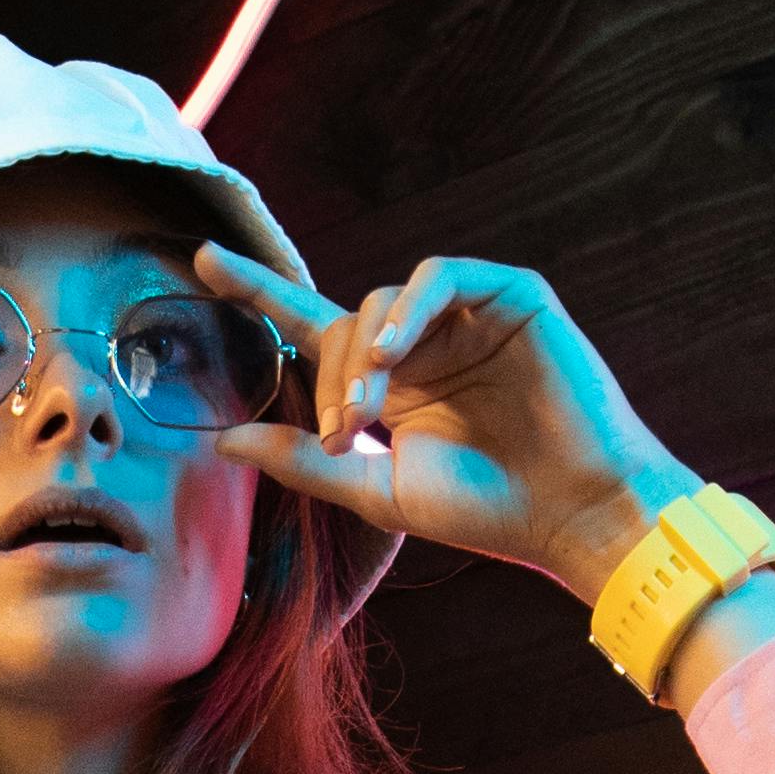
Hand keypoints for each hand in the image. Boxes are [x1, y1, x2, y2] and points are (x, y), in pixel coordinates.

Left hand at [199, 235, 696, 603]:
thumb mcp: (378, 491)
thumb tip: (222, 440)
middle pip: (340, 325)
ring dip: (362, 354)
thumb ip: (305, 461)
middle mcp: (423, 344)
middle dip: (328, 377)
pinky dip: (409, 309)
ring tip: (370, 411)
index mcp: (391, 385)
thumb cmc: (485, 509)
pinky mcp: (510, 296)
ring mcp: (467, 316)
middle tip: (344, 432)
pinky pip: (441, 276)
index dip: (259, 293)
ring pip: (382, 300)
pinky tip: (394, 352)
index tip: (203, 263)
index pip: (312, 327)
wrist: (571, 511)